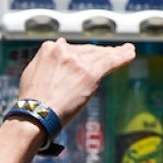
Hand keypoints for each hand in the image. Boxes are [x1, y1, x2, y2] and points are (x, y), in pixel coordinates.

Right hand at [16, 38, 135, 126]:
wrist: (35, 114)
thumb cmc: (32, 101)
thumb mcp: (32, 74)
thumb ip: (46, 63)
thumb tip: (54, 56)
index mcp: (49, 49)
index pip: (71, 48)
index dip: (82, 55)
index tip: (88, 58)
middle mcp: (64, 51)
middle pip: (88, 50)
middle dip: (101, 53)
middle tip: (113, 53)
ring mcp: (78, 61)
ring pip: (101, 55)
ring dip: (115, 53)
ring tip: (126, 51)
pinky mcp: (90, 73)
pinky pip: (110, 62)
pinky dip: (122, 57)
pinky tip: (130, 54)